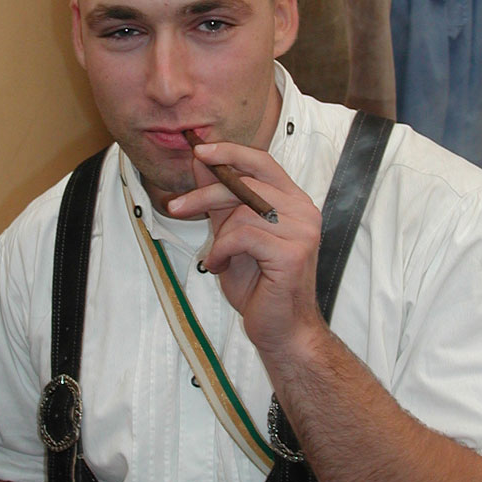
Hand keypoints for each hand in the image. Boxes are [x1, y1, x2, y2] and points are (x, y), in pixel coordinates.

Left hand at [166, 142, 322, 359]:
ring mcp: (303, 231)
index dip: (231, 152)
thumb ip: (221, 200)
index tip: (200, 151)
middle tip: (177, 206)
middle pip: (247, 184)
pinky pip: (243, 236)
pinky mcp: (293, 253)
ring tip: (215, 257)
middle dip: (205, 193)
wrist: (282, 330)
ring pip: (242, 211)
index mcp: (294, 201)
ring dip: (218, 235)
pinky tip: (219, 267)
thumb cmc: (259, 285)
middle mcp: (304, 211)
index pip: (263, 162)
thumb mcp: (232, 235)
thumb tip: (202, 164)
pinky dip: (222, 250)